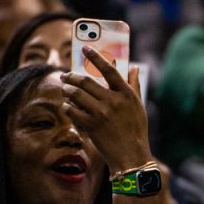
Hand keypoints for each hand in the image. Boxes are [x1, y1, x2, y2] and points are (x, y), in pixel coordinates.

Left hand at [61, 47, 150, 171]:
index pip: (109, 70)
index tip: (85, 48)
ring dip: (67, 90)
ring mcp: (101, 113)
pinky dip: (67, 107)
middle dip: (72, 76)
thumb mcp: (138, 106)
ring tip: (65, 89)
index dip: (96, 57)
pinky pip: (72, 111)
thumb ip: (135, 85)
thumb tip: (135, 67)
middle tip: (66, 75)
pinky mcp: (91, 125)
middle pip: (86, 81)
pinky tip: (67, 107)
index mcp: (126, 94)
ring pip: (75, 94)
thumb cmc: (136, 129)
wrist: (131, 154)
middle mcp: (113, 101)